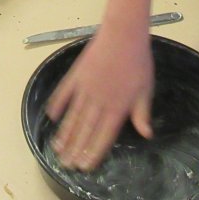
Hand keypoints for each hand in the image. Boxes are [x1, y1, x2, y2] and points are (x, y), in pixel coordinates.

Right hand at [45, 26, 154, 170]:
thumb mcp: (146, 89)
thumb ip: (142, 113)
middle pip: (85, 130)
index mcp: (118, 107)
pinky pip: (64, 93)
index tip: (85, 166)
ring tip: (57, 149)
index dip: (94, 152)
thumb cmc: (139, 61)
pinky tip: (52, 117)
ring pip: (73, 116)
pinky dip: (57, 105)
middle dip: (75, 149)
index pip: (103, 136)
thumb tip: (146, 134)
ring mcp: (85, 88)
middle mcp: (99, 102)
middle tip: (66, 164)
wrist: (123, 34)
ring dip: (65, 134)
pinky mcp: (77, 75)